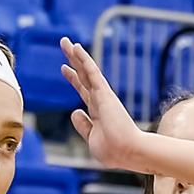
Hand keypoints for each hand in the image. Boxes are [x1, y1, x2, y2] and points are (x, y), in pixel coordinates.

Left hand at [59, 38, 150, 172]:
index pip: (83, 90)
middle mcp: (100, 100)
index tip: (65, 68)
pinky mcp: (104, 93)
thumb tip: (74, 112)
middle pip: (84, 76)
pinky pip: (92, 72)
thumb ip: (83, 125)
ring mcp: (102, 96)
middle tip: (65, 44)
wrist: (128, 152)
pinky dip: (84, 59)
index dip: (74, 78)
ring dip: (75, 55)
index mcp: (97, 112)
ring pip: (86, 70)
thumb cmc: (113, 151)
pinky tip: (76, 48)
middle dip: (73, 61)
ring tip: (65, 41)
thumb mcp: (92, 139)